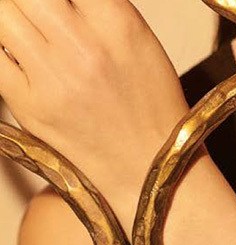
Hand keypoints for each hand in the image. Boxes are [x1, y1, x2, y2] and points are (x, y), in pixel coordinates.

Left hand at [0, 0, 189, 198]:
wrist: (147, 166)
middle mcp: (83, 46)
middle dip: (29, 3)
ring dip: (10, 17)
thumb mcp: (141, 42)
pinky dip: (2, 50)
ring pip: (1, 15)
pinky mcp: (27, 104)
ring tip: (28, 30)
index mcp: (119, 24)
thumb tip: (65, 0)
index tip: (58, 5)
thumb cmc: (150, 106)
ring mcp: (52, 76)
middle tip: (36, 14)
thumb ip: (99, 7)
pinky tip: (17, 54)